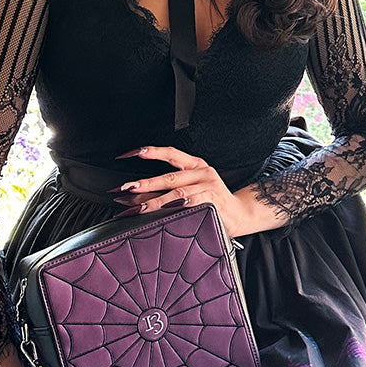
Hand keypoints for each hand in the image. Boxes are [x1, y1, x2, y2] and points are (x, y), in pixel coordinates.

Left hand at [115, 146, 261, 236]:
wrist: (241, 214)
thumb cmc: (213, 203)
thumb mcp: (191, 191)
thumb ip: (168, 192)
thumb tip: (135, 198)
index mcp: (195, 165)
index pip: (170, 153)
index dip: (150, 152)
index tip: (131, 153)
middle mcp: (202, 172)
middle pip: (168, 176)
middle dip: (144, 184)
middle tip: (124, 189)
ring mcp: (208, 186)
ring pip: (176, 193)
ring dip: (153, 202)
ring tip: (135, 208)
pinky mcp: (213, 200)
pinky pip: (190, 203)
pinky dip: (174, 208)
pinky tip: (162, 212)